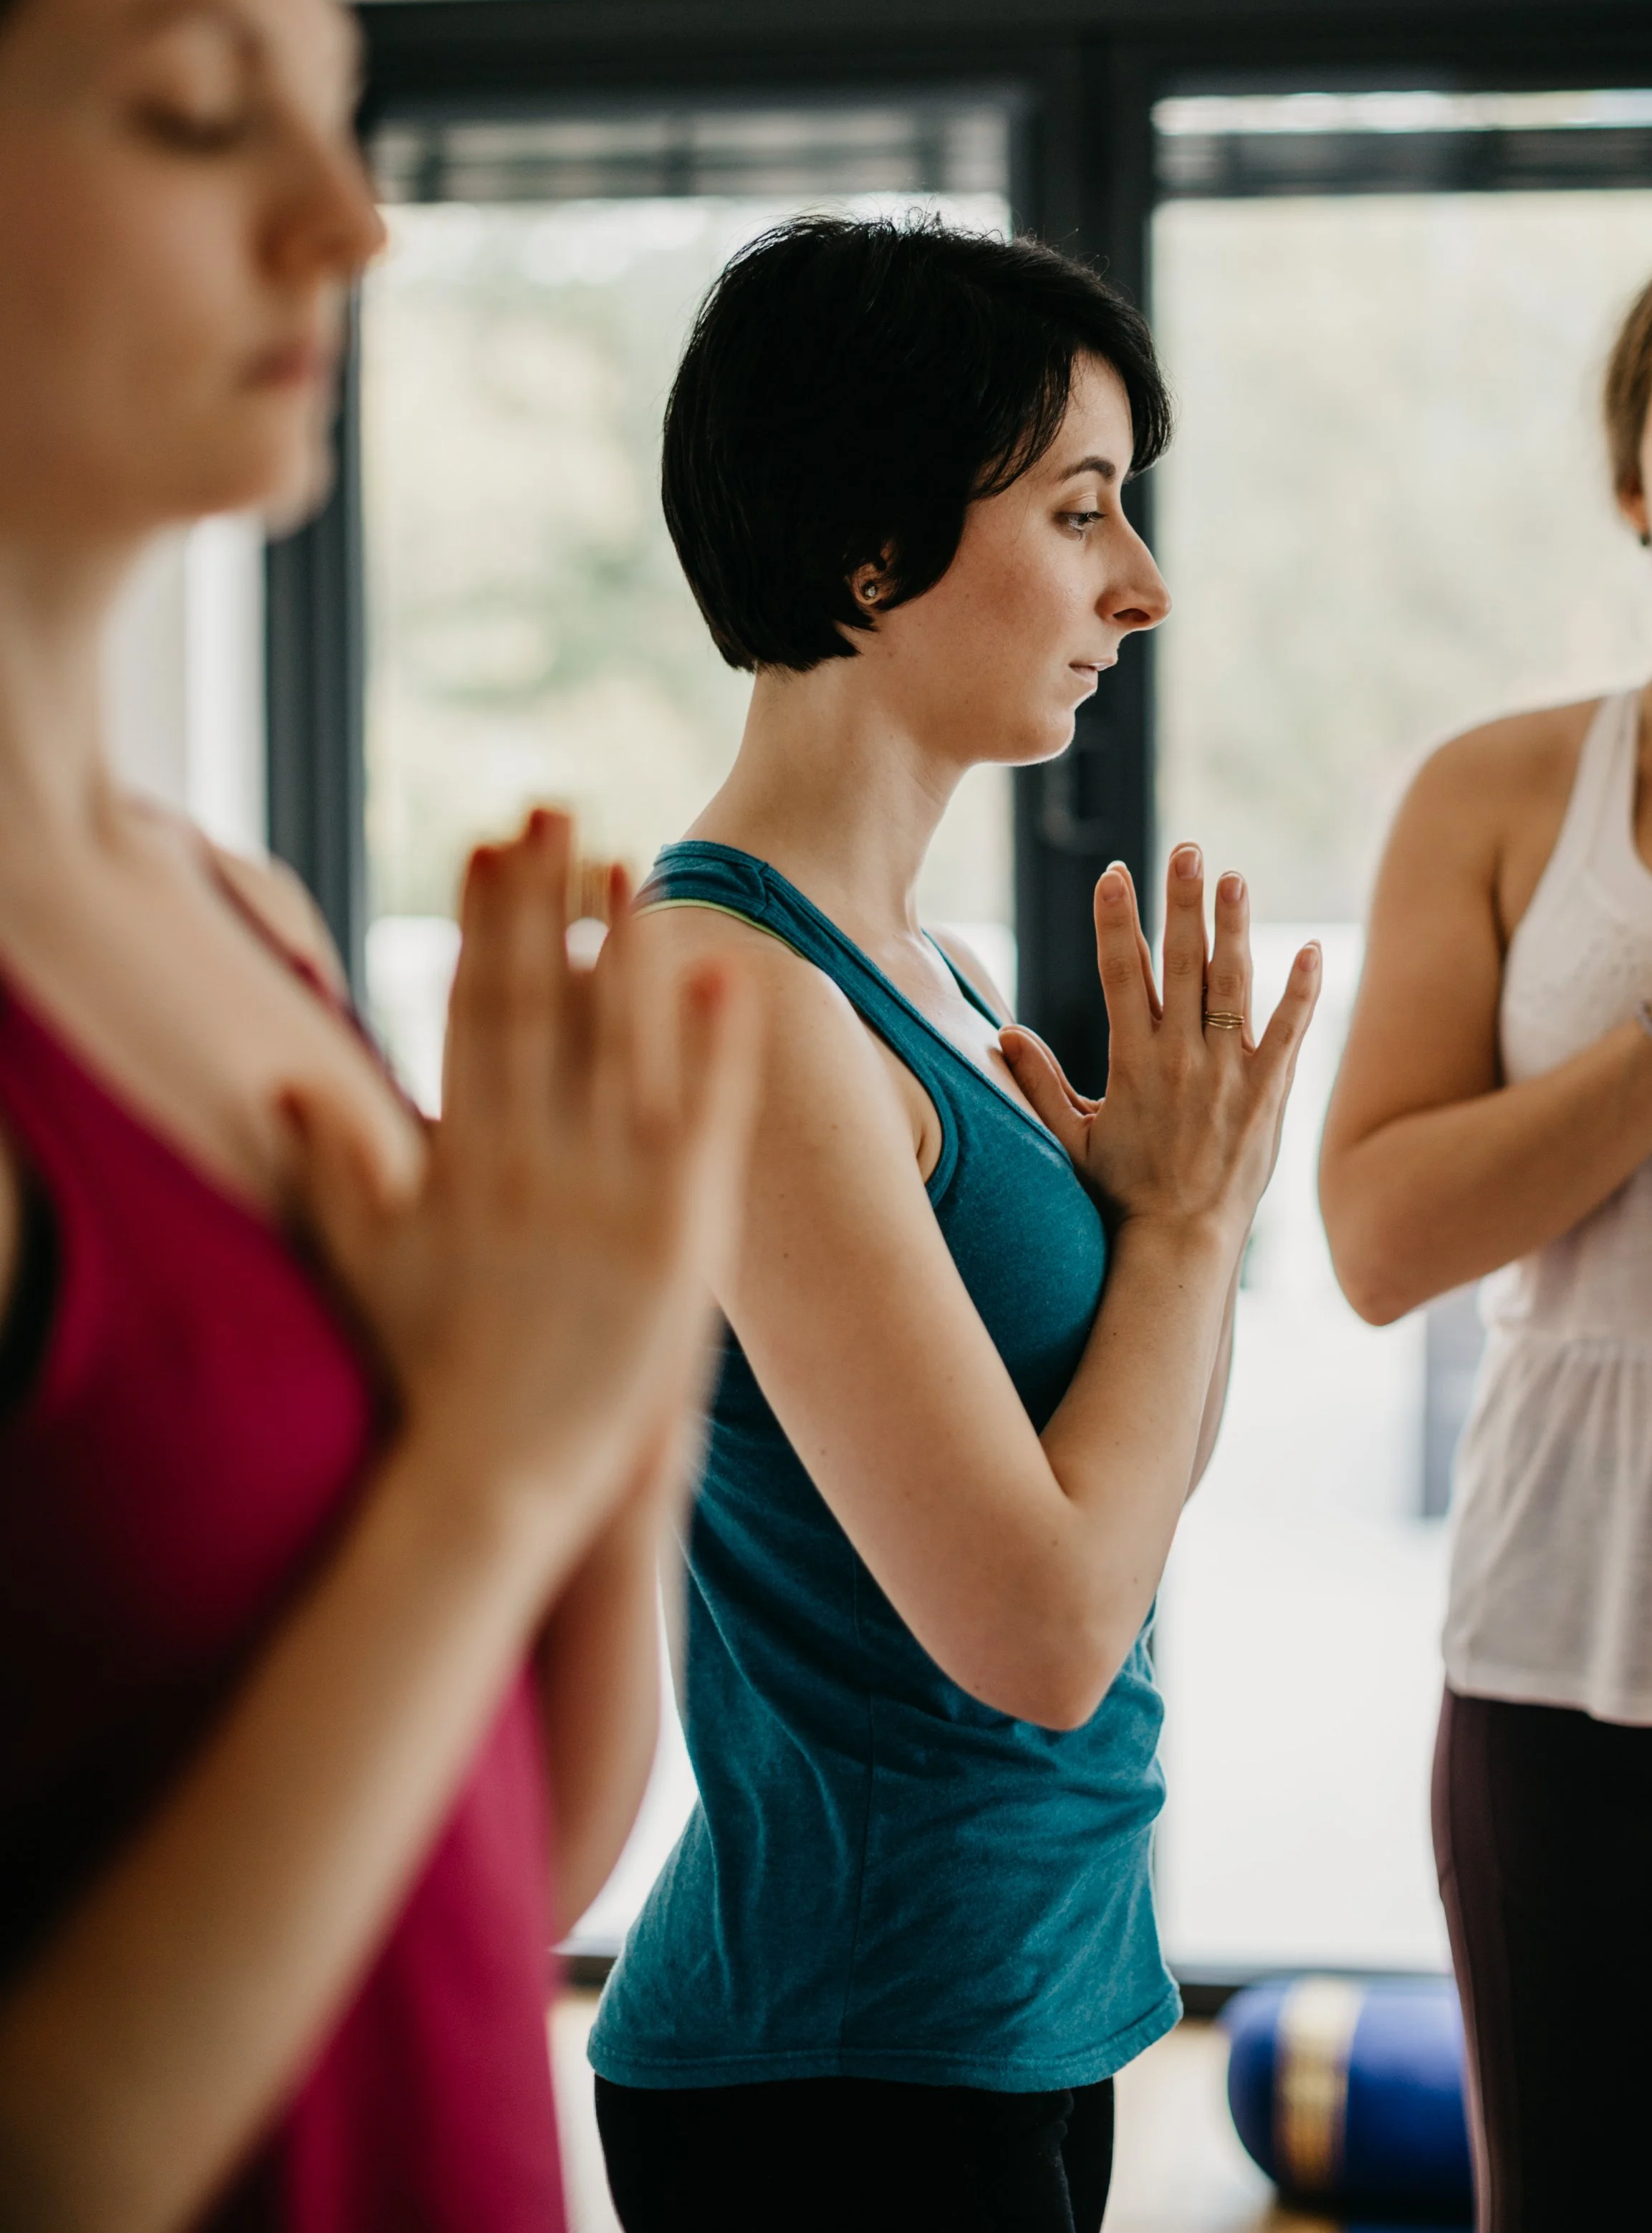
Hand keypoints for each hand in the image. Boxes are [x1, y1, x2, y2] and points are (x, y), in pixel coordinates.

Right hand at [284, 810, 759, 1558]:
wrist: (498, 1479)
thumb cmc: (428, 1374)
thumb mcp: (368, 1264)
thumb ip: (336, 1169)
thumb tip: (291, 1087)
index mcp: (462, 1154)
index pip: (473, 1005)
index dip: (484, 918)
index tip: (489, 843)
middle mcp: (532, 1156)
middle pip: (543, 997)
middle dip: (547, 896)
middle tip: (555, 802)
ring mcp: (608, 1190)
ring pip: (627, 1036)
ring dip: (631, 942)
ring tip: (636, 856)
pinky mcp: (679, 1231)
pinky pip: (708, 1113)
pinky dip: (719, 1040)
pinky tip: (728, 970)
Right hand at [998, 845, 1319, 1247]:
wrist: (1179, 1246)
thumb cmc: (1121, 1196)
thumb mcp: (1070, 1138)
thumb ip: (1039, 1083)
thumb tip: (1004, 1034)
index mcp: (1131, 1063)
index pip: (1121, 974)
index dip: (1117, 920)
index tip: (1114, 873)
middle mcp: (1179, 1059)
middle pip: (1180, 964)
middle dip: (1180, 902)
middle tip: (1185, 850)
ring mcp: (1227, 1074)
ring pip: (1232, 985)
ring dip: (1233, 928)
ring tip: (1235, 877)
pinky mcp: (1267, 1094)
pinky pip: (1290, 1032)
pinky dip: (1302, 991)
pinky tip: (1312, 949)